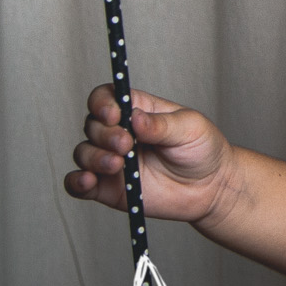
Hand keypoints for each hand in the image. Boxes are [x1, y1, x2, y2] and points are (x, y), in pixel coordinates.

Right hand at [64, 85, 234, 226]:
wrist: (210, 187)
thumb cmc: (202, 149)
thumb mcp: (190, 128)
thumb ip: (161, 124)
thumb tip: (135, 118)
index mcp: (138, 111)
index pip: (106, 98)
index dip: (102, 103)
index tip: (114, 115)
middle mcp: (119, 133)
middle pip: (92, 125)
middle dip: (105, 134)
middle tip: (126, 145)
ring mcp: (112, 159)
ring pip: (83, 153)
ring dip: (93, 157)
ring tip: (117, 164)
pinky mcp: (107, 186)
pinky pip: (78, 184)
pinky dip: (76, 181)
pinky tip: (88, 181)